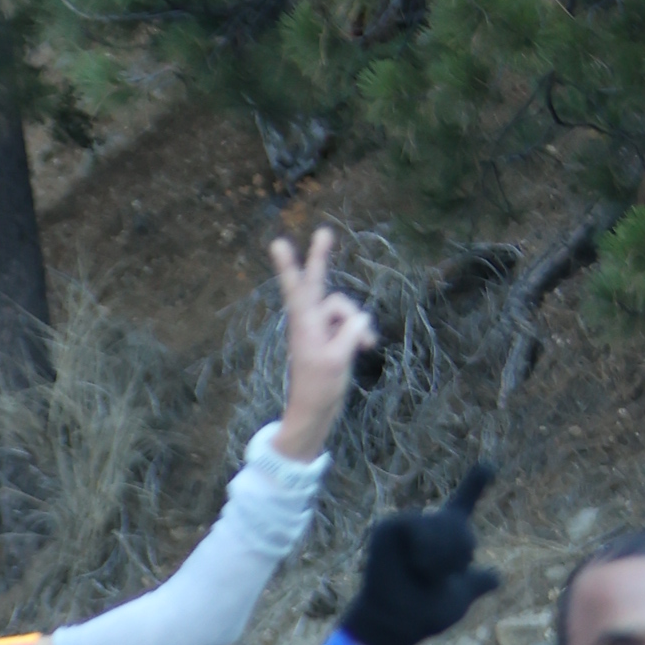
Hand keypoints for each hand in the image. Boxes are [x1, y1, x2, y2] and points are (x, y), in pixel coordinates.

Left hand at [270, 228, 377, 459]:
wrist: (315, 413)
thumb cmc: (319, 389)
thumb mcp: (337, 360)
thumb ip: (350, 333)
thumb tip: (361, 318)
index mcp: (304, 325)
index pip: (296, 290)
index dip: (289, 266)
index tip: (278, 242)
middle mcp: (311, 322)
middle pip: (316, 284)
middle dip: (320, 259)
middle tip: (324, 231)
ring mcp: (322, 329)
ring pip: (346, 310)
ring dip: (358, 326)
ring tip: (364, 348)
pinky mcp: (333, 338)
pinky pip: (352, 324)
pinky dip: (360, 334)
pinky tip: (366, 348)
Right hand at [341, 462, 498, 644]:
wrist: (399, 624)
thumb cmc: (424, 614)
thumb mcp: (461, 597)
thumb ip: (478, 583)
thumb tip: (497, 579)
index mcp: (444, 539)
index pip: (463, 505)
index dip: (476, 484)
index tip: (489, 465)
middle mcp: (425, 528)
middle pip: (459, 523)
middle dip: (459, 553)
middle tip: (439, 576)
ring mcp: (406, 526)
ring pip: (441, 526)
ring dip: (442, 557)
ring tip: (423, 574)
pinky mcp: (388, 528)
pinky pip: (419, 528)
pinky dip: (425, 551)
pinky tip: (413, 566)